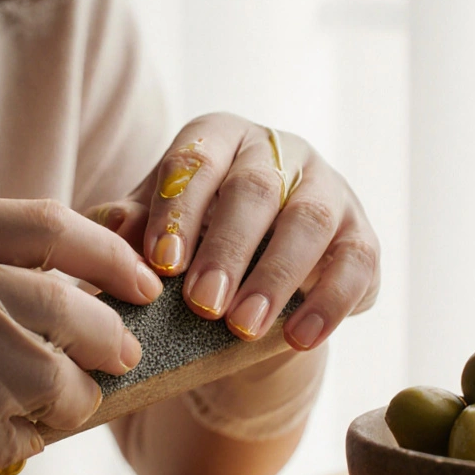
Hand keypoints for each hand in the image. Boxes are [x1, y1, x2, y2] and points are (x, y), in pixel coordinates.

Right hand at [0, 195, 160, 474]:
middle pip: (62, 305)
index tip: (145, 281)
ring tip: (60, 412)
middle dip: (109, 336)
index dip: (111, 254)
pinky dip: (11, 446)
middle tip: (124, 356)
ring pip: (42, 378)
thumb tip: (73, 278)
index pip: (48, 224)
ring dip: (65, 404)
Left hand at [87, 112, 378, 350]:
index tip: (163, 264)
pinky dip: (330, 302)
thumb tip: (113, 227)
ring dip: (276, 277)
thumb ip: (130, 226)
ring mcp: (328, 189)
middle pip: (256, 189)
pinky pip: (356, 262)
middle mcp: (278, 152)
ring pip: (309, 221)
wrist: (253, 272)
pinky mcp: (361, 235)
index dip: (180, 211)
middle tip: (202, 304)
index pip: (197, 159)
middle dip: (228, 248)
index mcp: (220, 137)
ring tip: (243, 328)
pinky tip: (299, 338)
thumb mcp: (158, 228)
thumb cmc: (193, 238)